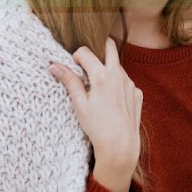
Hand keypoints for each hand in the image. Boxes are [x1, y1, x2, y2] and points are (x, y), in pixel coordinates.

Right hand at [50, 39, 142, 191]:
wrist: (120, 145)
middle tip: (88, 62)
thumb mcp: (79, 104)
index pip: (85, 52)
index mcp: (102, 76)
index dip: (76, 57)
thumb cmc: (97, 126)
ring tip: (98, 90)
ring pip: (118, 66)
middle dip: (98, 48)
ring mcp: (131, 84)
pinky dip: (117, 85)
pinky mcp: (137, 93)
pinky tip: (111, 102)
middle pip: (110, 46)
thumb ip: (69, 81)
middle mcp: (119, 75)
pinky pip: (126, 82)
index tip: (74, 67)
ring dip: (107, 70)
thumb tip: (54, 66)